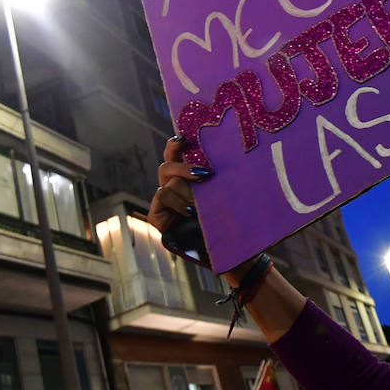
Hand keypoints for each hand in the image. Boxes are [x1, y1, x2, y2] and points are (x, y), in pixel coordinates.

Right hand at [149, 136, 216, 267]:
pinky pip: (162, 199)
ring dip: (187, 192)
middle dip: (183, 167)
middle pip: (167, 166)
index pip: (176, 154)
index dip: (176, 144)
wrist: (228, 251)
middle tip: (205, 174)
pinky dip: (178, 203)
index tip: (184, 138)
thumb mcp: (226, 194)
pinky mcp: (157, 216)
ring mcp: (164, 201)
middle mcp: (174, 185)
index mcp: (188, 176)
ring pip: (168, 183)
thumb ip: (220, 176)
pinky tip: (191, 211)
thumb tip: (229, 151)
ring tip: (203, 204)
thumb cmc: (232, 218)